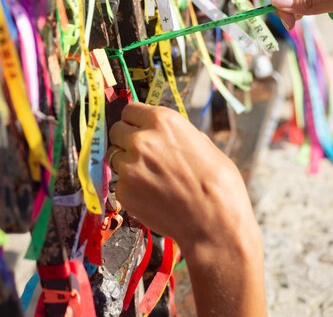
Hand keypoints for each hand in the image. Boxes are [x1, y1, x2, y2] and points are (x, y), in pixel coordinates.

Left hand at [108, 103, 265, 316]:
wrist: (214, 221)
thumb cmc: (217, 182)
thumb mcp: (200, 142)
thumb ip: (174, 134)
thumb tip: (162, 133)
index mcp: (161, 120)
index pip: (130, 110)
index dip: (134, 121)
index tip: (137, 128)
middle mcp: (140, 139)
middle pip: (116, 131)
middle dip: (126, 140)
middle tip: (142, 155)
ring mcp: (128, 166)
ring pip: (114, 157)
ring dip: (126, 163)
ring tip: (150, 177)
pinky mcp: (123, 191)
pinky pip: (120, 183)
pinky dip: (131, 188)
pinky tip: (152, 196)